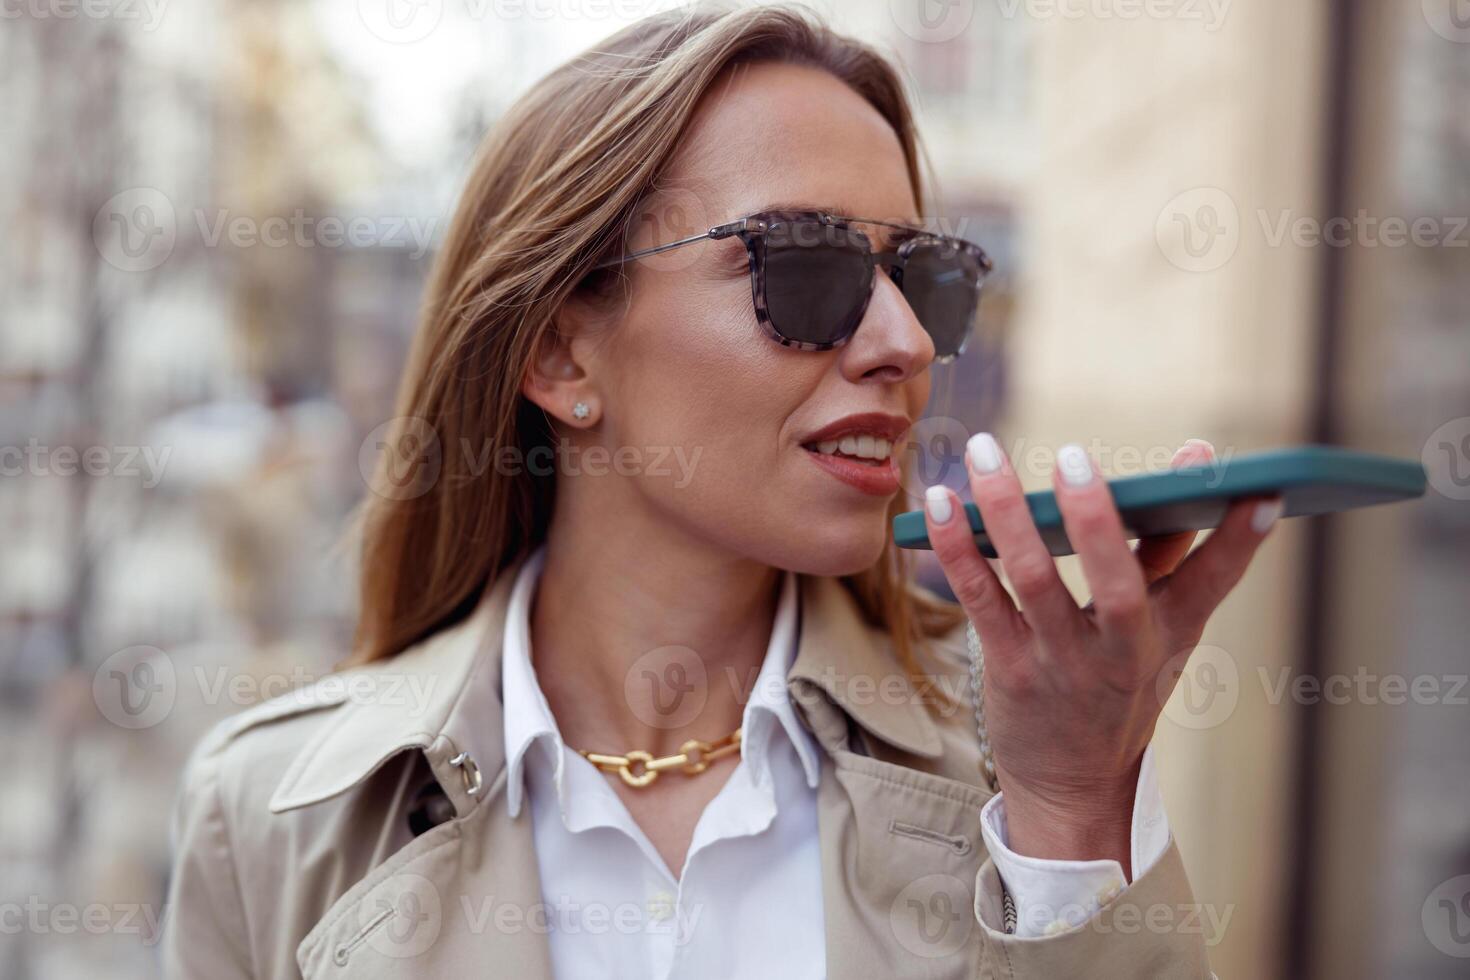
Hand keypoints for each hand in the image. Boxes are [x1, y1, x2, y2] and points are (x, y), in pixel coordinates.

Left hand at [923, 437, 1279, 875]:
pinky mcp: (1008, 668)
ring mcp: (1062, 662)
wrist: (1072, 784)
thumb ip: (1169, 547)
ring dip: (1005, 511)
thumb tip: (1193, 458)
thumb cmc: (1119, 684)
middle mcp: (1121, 651)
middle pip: (1116, 584)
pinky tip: (941, 503)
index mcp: (1170, 632)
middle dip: (1096, 519)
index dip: (1240, 540)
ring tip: (983, 451)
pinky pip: (979, 600)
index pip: (1214, 581)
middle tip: (1073, 456)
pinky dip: (957, 549)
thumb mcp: (1162, 628)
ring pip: (1033, 580)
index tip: (1264, 492)